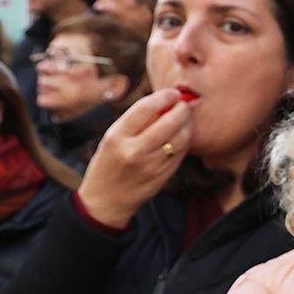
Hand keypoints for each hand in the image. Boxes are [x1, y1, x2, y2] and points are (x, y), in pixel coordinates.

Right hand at [75, 89, 194, 227]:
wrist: (106, 200)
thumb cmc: (109, 163)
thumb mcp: (113, 139)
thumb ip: (136, 122)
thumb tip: (164, 101)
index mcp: (116, 137)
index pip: (145, 108)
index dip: (163, 97)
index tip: (173, 93)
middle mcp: (134, 150)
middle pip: (168, 122)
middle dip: (181, 109)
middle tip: (185, 104)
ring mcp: (150, 165)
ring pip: (180, 138)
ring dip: (188, 124)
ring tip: (186, 118)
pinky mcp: (162, 176)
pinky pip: (181, 153)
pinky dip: (186, 140)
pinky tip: (184, 135)